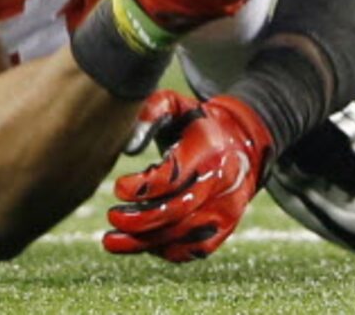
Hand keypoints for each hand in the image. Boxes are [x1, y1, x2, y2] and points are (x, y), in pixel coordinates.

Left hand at [104, 93, 273, 261]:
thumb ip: (150, 112)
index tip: (117, 188)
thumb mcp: (176, 104)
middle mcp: (221, 181)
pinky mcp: (225, 228)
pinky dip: (165, 250)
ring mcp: (226, 208)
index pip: (175, 176)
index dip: (143, 187)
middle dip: (140, 220)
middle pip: (177, 211)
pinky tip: (141, 243)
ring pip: (182, 235)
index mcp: (208, 148)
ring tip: (111, 240)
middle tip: (112, 217)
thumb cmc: (196, 123)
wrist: (242, 143)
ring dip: (144, 242)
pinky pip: (193, 249)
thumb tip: (128, 146)